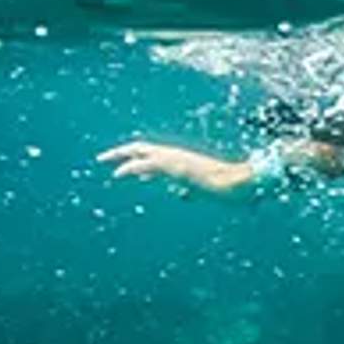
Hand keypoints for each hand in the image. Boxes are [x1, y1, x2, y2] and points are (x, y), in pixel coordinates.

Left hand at [96, 141, 256, 193]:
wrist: (241, 183)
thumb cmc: (228, 187)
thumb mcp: (203, 190)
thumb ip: (190, 191)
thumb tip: (181, 196)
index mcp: (182, 160)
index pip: (154, 155)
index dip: (137, 159)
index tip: (121, 166)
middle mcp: (176, 155)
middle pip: (142, 148)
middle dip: (122, 152)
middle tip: (103, 158)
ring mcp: (175, 158)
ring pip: (141, 151)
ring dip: (120, 155)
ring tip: (102, 160)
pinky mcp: (175, 165)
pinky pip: (147, 164)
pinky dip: (130, 167)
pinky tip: (117, 173)